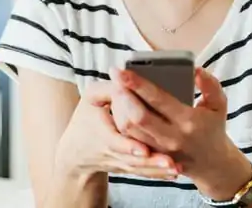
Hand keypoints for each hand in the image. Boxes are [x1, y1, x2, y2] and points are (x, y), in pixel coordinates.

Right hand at [54, 81, 179, 180]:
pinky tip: (175, 172)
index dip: (129, 146)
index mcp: (101, 131)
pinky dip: (158, 174)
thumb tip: (126, 78)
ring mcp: (119, 162)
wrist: (76, 152)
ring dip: (157, 170)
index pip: (115, 140)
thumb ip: (109, 87)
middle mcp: (111, 151)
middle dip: (151, 161)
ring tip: (176, 168)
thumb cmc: (85, 119)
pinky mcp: (127, 167)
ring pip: (139, 169)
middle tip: (171, 161)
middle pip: (132, 158)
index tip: (144, 150)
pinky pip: (143, 173)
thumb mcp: (90, 98)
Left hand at [108, 67, 251, 196]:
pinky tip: (117, 103)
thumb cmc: (212, 127)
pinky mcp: (149, 154)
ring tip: (115, 86)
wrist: (211, 163)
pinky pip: (128, 137)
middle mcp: (171, 137)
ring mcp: (158, 149)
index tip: (123, 70)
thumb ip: (210, 85)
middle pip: (137, 116)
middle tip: (114, 74)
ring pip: (128, 128)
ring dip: (118, 106)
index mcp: (188, 121)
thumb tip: (195, 70)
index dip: (138, 84)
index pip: (158, 100)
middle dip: (122, 93)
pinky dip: (119, 119)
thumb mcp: (219, 105)